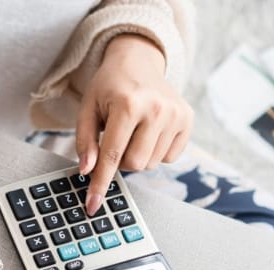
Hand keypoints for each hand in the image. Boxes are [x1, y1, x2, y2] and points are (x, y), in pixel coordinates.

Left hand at [77, 34, 193, 214]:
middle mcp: (157, 109)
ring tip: (133, 129)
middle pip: (134, 164)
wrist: (138, 60)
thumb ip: (85, 141)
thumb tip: (87, 171)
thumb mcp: (88, 108)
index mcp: (128, 104)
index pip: (112, 155)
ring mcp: (176, 114)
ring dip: (138, 155)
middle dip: (121, 159)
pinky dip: (155, 150)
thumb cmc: (109, 86)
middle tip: (116, 138)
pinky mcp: (188, 119)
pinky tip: (150, 130)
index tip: (92, 205)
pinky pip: (169, 157)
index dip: (100, 183)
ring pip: (151, 164)